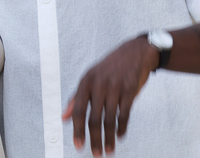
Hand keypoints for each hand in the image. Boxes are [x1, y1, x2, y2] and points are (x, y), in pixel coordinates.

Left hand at [62, 35, 157, 155]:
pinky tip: (120, 135)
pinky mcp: (130, 90)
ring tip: (109, 149)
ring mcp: (116, 87)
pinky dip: (122, 128)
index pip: (78, 110)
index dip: (77, 130)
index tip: (78, 145)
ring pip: (110, 120)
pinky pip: (125, 114)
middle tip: (96, 153)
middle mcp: (100, 84)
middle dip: (94, 139)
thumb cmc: (110, 66)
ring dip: (109, 138)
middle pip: (94, 119)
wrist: (135, 52)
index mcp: (86, 81)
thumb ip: (76, 97)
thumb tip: (64, 117)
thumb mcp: (90, 77)